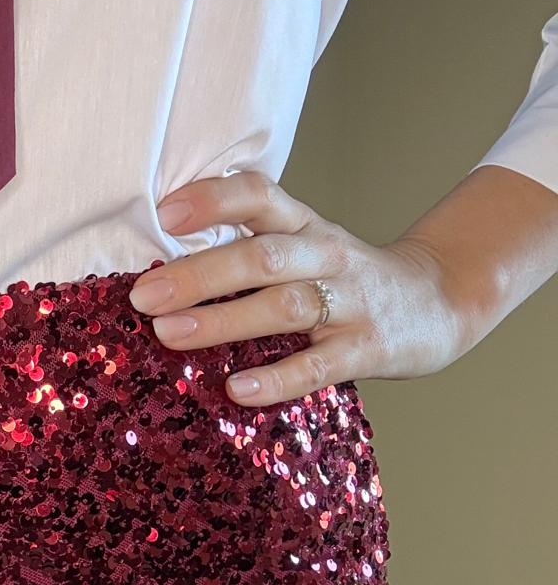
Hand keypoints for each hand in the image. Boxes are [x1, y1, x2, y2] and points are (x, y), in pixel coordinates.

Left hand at [128, 171, 469, 405]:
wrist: (440, 300)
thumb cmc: (345, 278)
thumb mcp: (302, 246)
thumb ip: (246, 247)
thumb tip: (158, 270)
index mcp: (303, 224)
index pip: (259, 195)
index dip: (213, 199)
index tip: (166, 213)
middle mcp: (324, 254)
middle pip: (261, 256)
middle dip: (198, 275)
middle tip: (143, 296)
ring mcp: (349, 301)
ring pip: (283, 305)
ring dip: (223, 320)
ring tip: (169, 334)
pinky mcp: (368, 347)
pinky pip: (319, 364)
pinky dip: (277, 378)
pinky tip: (238, 390)